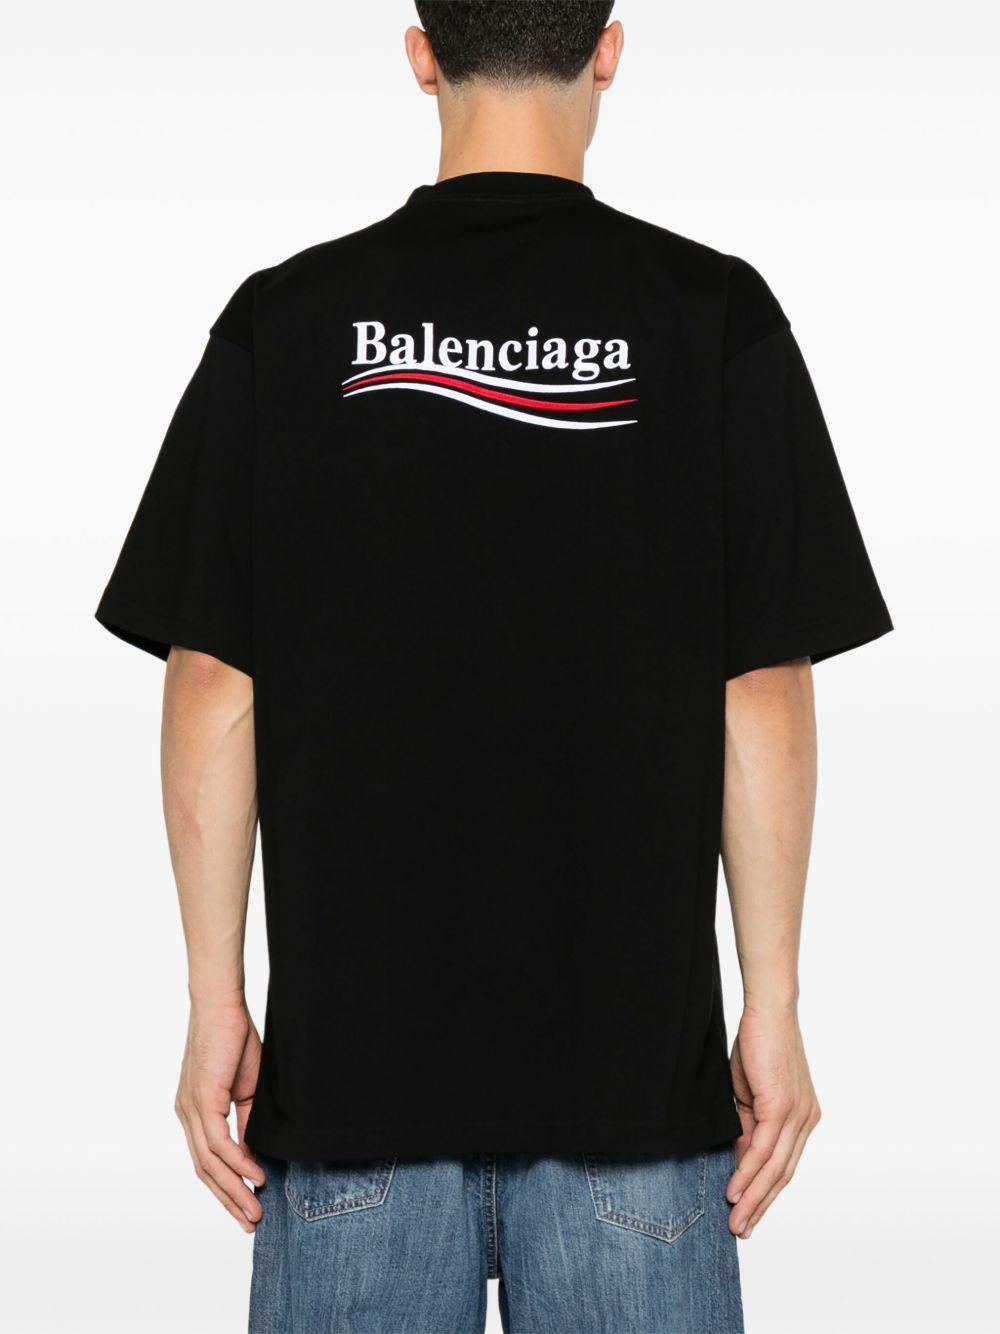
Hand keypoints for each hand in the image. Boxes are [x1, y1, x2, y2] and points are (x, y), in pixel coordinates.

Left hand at [175, 999, 264, 1231]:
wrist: (221, 1004)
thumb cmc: (234, 1038)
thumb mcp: (246, 1087)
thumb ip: (246, 1120)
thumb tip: (253, 1152)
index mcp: (194, 1113)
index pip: (207, 1162)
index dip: (226, 1188)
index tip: (246, 1207)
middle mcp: (187, 1116)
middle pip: (205, 1172)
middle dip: (229, 1200)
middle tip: (251, 1223)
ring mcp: (191, 1110)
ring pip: (210, 1164)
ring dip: (234, 1190)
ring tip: (256, 1209)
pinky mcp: (202, 1099)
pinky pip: (218, 1142)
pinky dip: (237, 1162)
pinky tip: (254, 1175)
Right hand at [727, 1004, 820, 1238]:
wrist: (768, 1011)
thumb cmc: (758, 1044)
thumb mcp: (750, 1094)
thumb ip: (748, 1126)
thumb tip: (741, 1160)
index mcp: (802, 1118)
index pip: (784, 1165)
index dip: (766, 1193)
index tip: (748, 1214)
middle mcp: (806, 1120)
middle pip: (783, 1175)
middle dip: (761, 1206)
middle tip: (742, 1231)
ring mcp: (797, 1115)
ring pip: (774, 1168)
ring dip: (753, 1198)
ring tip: (736, 1221)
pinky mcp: (782, 1106)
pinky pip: (763, 1149)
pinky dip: (748, 1173)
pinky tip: (734, 1191)